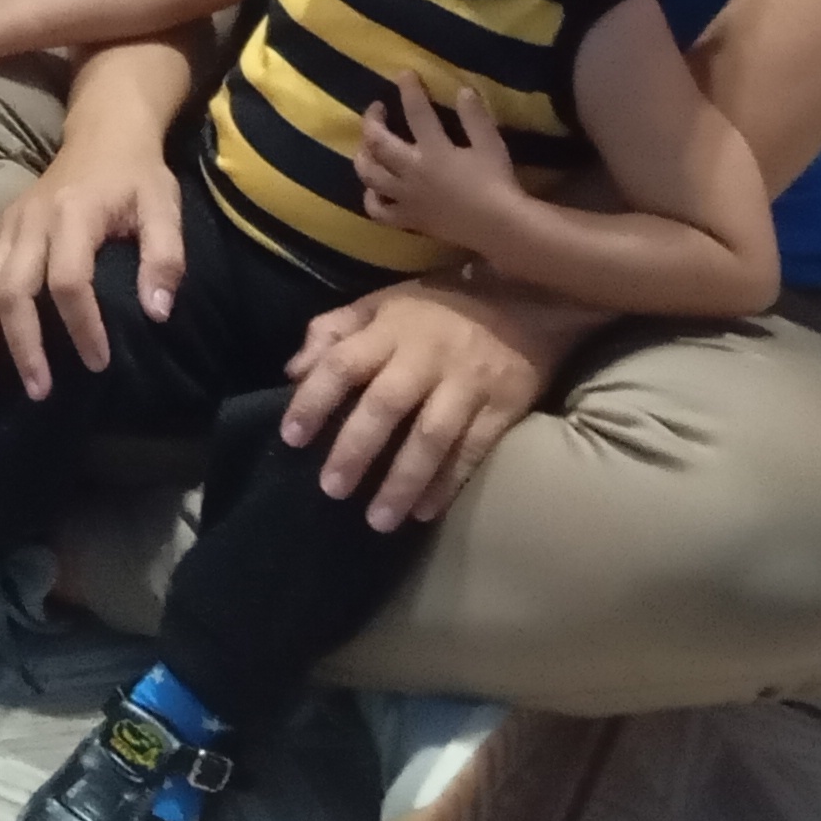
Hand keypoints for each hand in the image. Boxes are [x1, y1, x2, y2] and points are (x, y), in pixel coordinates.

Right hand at [0, 157, 181, 397]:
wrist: (102, 132)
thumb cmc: (136, 175)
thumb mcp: (164, 206)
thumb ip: (165, 257)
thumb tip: (158, 312)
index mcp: (73, 214)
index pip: (69, 280)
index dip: (82, 325)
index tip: (99, 363)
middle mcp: (30, 222)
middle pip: (13, 290)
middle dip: (22, 345)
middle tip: (39, 391)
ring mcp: (7, 227)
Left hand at [277, 276, 573, 529]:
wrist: (529, 300)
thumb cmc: (440, 307)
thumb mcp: (383, 303)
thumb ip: (333, 331)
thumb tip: (293, 372)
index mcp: (390, 328)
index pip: (342, 364)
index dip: (313, 401)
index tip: (291, 438)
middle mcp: (426, 356)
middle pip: (385, 405)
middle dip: (355, 450)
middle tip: (332, 490)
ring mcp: (466, 383)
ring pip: (430, 437)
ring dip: (402, 481)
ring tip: (378, 520)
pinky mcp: (502, 407)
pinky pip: (472, 451)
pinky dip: (447, 484)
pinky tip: (423, 512)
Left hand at [357, 78, 527, 252]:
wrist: (498, 227)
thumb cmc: (496, 183)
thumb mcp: (490, 144)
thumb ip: (475, 116)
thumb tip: (462, 89)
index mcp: (434, 150)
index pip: (416, 113)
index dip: (409, 90)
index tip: (404, 74)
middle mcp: (412, 171)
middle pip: (378, 142)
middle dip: (372, 120)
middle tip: (377, 108)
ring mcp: (406, 197)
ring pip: (369, 175)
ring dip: (363, 156)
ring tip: (366, 145)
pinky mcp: (408, 219)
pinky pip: (378, 211)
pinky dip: (371, 198)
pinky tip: (374, 190)